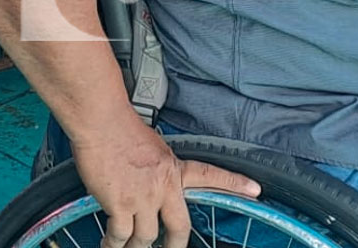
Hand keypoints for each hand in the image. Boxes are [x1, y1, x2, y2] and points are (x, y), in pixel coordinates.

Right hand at [72, 118, 259, 247]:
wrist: (102, 121)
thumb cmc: (119, 126)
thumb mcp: (152, 146)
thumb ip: (158, 167)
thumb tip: (151, 179)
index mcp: (173, 168)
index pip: (210, 175)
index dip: (234, 184)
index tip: (255, 190)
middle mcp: (163, 185)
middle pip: (178, 227)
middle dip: (174, 244)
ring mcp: (143, 198)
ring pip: (145, 237)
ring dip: (134, 246)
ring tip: (126, 247)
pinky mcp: (121, 205)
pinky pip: (120, 236)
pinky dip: (113, 243)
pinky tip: (108, 243)